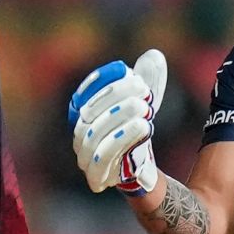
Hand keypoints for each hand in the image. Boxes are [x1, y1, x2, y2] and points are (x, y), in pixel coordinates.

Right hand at [69, 49, 167, 194]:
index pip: (84, 93)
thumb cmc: (136, 129)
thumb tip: (154, 56)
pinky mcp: (95, 177)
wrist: (140, 168)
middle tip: (145, 93)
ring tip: (147, 111)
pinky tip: (144, 128)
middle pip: (89, 113)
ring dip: (121, 119)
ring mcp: (84, 157)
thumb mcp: (145, 101)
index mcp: (83, 113)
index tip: (130, 73)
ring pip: (94, 135)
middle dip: (117, 99)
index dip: (102, 81)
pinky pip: (101, 159)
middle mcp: (79, 134)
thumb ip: (149, 79)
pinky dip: (122, 141)